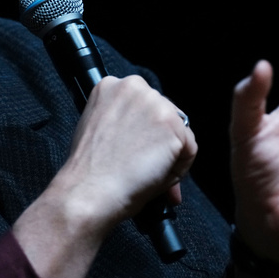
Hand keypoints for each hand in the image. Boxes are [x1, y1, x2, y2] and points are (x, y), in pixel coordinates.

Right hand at [60, 75, 195, 228]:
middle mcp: (135, 87)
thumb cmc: (88, 170)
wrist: (89, 191)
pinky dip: (180, 168)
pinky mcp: (172, 126)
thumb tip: (148, 138)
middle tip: (143, 164)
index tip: (136, 147)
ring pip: (180, 131)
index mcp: (111, 86)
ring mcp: (156, 104)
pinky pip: (190, 149)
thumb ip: (124, 123)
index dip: (143, 130)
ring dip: (170, 154)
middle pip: (165, 113)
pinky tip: (156, 175)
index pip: (143, 103)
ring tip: (147, 171)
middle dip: (159, 141)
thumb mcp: (98, 130)